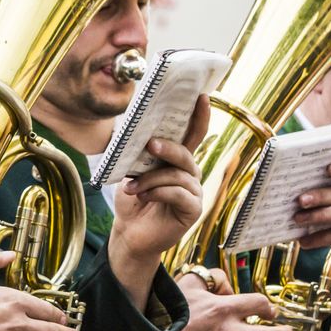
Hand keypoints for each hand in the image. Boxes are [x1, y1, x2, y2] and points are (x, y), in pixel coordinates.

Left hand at [109, 94, 209, 266]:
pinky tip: (142, 196)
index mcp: (177, 161)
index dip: (199, 116)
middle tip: (150, 144)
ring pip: (177, 175)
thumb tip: (134, 133)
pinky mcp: (193, 209)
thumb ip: (138, 154)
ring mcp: (194, 192)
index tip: (201, 96)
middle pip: (185, 154)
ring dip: (151, 179)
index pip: (192, 135)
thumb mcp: (132, 172)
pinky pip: (178, 194)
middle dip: (167, 148)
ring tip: (131, 187)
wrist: (129, 233)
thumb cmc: (133, 200)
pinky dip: (157, 193)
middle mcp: (190, 174)